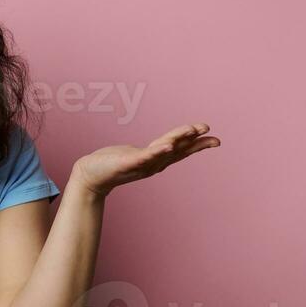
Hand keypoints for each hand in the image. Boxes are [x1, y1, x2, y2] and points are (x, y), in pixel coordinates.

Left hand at [72, 123, 219, 197]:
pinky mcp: (128, 163)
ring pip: (164, 150)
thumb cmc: (113, 164)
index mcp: (157, 160)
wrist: (90, 175)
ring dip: (179, 140)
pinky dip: (157, 151)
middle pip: (178, 150)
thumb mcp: (138, 156)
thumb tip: (166, 146)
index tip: (216, 140)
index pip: (182, 150)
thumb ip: (153, 152)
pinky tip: (166, 146)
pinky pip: (145, 156)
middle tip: (212, 135)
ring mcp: (142, 164)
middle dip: (195, 142)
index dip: (198, 144)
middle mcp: (153, 164)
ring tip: (193, 130)